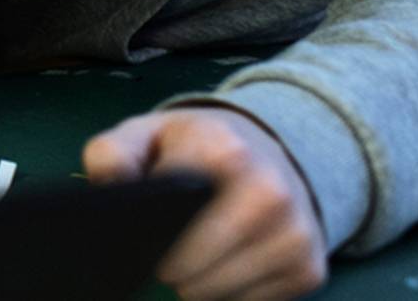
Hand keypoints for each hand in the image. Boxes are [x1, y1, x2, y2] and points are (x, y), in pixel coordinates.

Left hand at [83, 107, 326, 300]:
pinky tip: (224, 269)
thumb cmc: (197, 147)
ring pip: (221, 294)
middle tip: (162, 258)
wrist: (271, 150)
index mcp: (225, 152)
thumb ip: (112, 154)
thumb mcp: (148, 133)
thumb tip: (107, 188)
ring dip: (198, 288)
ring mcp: (295, 233)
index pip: (173, 220)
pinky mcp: (310, 269)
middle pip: (194, 270)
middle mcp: (270, 192)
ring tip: (190, 262)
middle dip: (169, 270)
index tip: (141, 238)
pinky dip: (230, 296)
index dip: (149, 238)